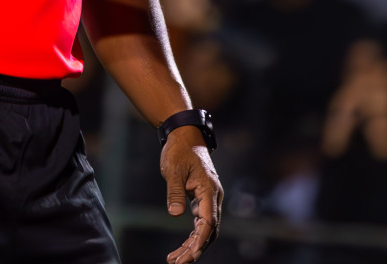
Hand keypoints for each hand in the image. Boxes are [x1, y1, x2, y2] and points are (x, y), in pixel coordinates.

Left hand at [160, 126, 220, 263]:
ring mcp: (209, 199)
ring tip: (175, 260)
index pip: (208, 222)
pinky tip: (181, 248)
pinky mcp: (202, 200)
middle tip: (177, 263)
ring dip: (192, 246)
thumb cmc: (179, 150)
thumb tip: (176, 214)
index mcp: (209, 189)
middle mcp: (213, 197)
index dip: (199, 241)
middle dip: (195, 249)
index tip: (189, 256)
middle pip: (209, 230)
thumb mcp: (173, 170)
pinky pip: (200, 224)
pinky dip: (192, 237)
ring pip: (205, 230)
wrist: (185, 136)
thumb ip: (175, 192)